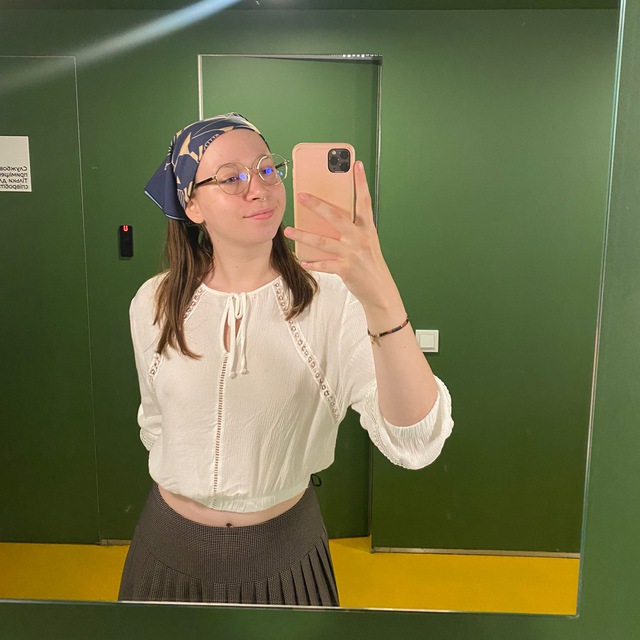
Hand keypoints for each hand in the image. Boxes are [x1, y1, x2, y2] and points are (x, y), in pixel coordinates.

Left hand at [283, 161, 399, 310]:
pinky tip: (302, 260)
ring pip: (323, 241)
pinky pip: (324, 264)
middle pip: (336, 217)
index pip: (364, 201)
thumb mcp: (366, 242)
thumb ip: (352, 228)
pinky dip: (312, 262)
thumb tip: (329, 217)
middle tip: (302, 196)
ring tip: (289, 231)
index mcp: (367, 228)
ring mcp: (352, 253)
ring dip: (303, 236)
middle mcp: (359, 238)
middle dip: (317, 205)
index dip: (361, 183)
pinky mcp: (345, 269)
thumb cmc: (370, 264)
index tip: (357, 165)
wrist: (379, 289)